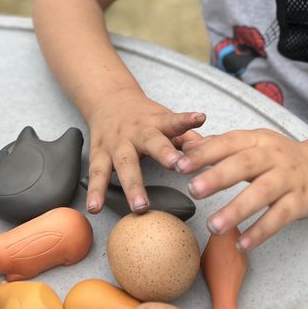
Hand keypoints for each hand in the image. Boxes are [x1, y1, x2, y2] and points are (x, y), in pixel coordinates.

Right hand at [85, 87, 204, 213]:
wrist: (109, 100)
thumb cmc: (144, 117)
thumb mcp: (166, 121)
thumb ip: (187, 137)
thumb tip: (212, 152)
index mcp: (157, 122)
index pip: (174, 120)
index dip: (187, 120)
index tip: (199, 118)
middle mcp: (137, 132)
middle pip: (151, 141)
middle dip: (163, 152)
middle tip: (174, 165)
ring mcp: (117, 144)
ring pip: (124, 164)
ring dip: (132, 186)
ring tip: (139, 206)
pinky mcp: (99, 155)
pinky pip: (97, 175)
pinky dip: (95, 192)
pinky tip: (95, 207)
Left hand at [175, 128, 307, 251]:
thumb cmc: (278, 159)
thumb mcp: (252, 145)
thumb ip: (219, 147)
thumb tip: (184, 148)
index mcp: (258, 140)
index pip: (229, 142)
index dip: (205, 153)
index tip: (180, 165)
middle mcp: (274, 156)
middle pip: (245, 164)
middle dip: (219, 176)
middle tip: (194, 190)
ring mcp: (289, 179)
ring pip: (263, 192)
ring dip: (237, 209)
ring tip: (213, 225)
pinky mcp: (300, 202)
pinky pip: (280, 217)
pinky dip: (261, 231)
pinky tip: (242, 244)